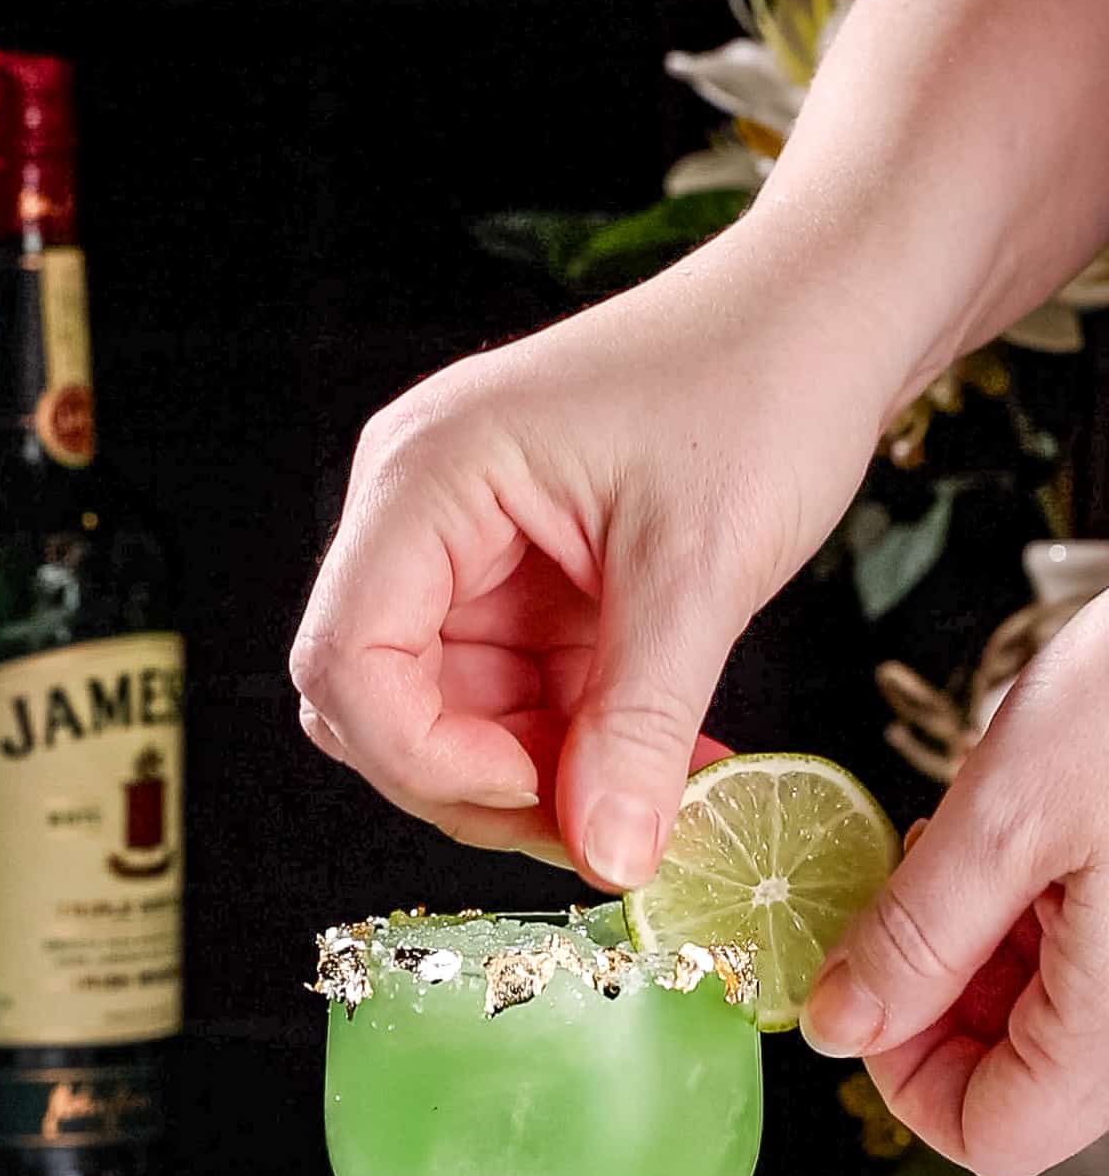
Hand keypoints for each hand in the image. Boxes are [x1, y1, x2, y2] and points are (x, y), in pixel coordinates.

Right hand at [291, 218, 897, 887]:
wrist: (828, 315)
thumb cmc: (762, 382)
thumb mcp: (701, 567)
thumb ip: (643, 723)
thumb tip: (609, 861)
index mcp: (427, 479)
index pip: (347, 661)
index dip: (426, 758)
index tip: (542, 795)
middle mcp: (422, 515)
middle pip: (383, 705)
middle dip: (482, 783)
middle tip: (606, 827)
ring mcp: (470, 552)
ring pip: (453, 720)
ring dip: (543, 779)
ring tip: (659, 795)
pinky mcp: (526, 584)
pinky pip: (518, 701)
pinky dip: (583, 749)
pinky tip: (669, 762)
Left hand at [802, 592, 1108, 1175]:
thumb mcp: (1009, 814)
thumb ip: (917, 937)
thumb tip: (840, 1026)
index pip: (986, 1133)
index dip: (898, 1072)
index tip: (858, 983)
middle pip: (1013, 1077)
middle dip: (934, 992)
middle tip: (909, 888)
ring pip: (1041, 1016)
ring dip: (975, 945)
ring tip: (968, 840)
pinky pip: (1081, 956)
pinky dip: (1025, 908)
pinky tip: (1014, 829)